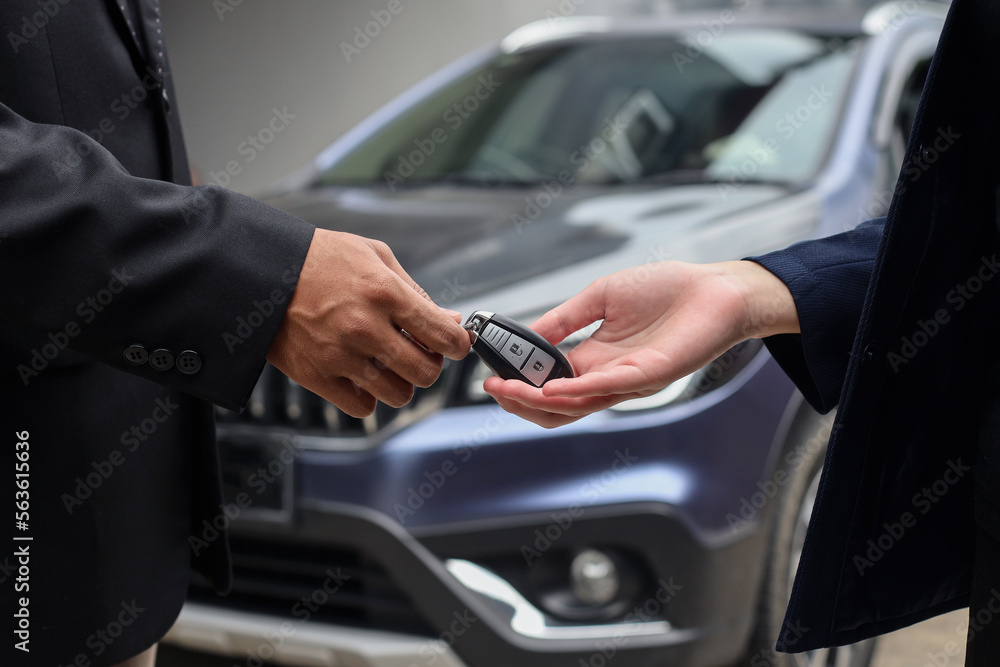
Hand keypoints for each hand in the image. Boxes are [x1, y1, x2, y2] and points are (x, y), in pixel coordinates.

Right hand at [267, 229, 470, 416]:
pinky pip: (363, 407)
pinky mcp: (317, 376)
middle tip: (418, 352)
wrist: (263, 270)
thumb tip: (451, 321)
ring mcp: (340, 355)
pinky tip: (361, 374)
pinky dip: (367, 396)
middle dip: (430, 364)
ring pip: (398, 395)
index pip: (444, 336)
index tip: (454, 344)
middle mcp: (365, 327)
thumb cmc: (321, 259)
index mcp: (385, 293)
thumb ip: (416, 291)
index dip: (458, 344)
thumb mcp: (375, 256)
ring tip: (387, 362)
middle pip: (426, 373)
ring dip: (400, 382)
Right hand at [484, 260, 797, 426]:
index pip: (549, 381)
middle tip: (494, 389)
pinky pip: (609, 387)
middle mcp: (609, 375)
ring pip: (577, 403)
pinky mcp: (651, 373)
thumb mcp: (601, 297)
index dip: (520, 382)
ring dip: (539, 400)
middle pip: (558, 404)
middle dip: (521, 399)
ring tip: (509, 390)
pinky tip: (551, 386)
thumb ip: (565, 318)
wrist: (716, 289)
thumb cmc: (666, 290)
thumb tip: (528, 332)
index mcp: (595, 357)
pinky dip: (577, 389)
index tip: (492, 373)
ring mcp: (629, 379)